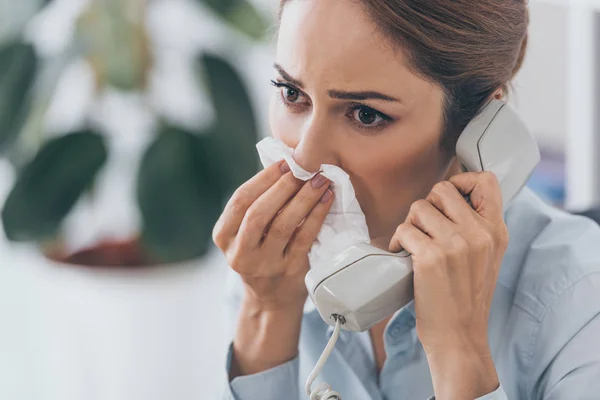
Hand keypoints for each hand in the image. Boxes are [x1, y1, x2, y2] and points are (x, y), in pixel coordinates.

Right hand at [213, 160, 333, 310]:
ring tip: (319, 180)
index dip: (262, 179)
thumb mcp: (246, 233)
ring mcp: (264, 265)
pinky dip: (317, 216)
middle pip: (258, 213)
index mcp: (224, 236)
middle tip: (304, 168)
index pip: (239, 201)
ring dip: (303, 198)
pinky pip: (304, 239)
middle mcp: (240, 252)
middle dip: (283, 187)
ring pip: (282, 225)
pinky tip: (326, 200)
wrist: (271, 300)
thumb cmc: (261, 253)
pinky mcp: (289, 272)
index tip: (284, 163)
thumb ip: (257, 204)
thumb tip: (285, 164)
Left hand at [389, 172, 508, 398]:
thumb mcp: (487, 257)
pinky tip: (402, 256)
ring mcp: (455, 244)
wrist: (459, 336)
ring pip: (418, 207)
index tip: (447, 199)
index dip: (461, 180)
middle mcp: (479, 233)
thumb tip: (448, 199)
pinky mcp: (430, 257)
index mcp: (496, 231)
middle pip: (442, 188)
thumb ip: (475, 227)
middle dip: (427, 206)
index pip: (486, 180)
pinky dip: (397, 242)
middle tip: (424, 228)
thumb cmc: (466, 298)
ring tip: (413, 245)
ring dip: (410, 225)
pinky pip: (403, 229)